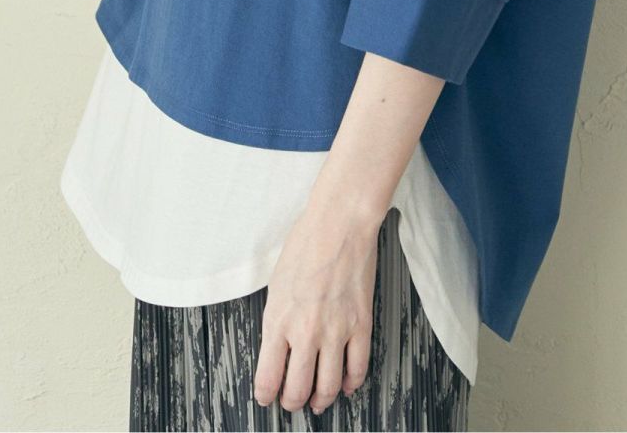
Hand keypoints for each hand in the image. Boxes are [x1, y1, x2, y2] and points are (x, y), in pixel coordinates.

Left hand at [253, 199, 379, 415]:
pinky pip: (358, 368)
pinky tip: (347, 385)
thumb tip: (277, 349)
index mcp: (278, 322)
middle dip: (292, 403)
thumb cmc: (306, 245)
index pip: (268, 379)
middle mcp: (305, 333)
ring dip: (321, 401)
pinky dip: (352, 384)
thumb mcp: (276, 285)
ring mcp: (335, 331)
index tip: (267, 397)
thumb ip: (276, 321)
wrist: (340, 223)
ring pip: (328, 387)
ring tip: (318, 402)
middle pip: (297, 390)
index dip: (266, 396)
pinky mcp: (360, 324)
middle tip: (292, 402)